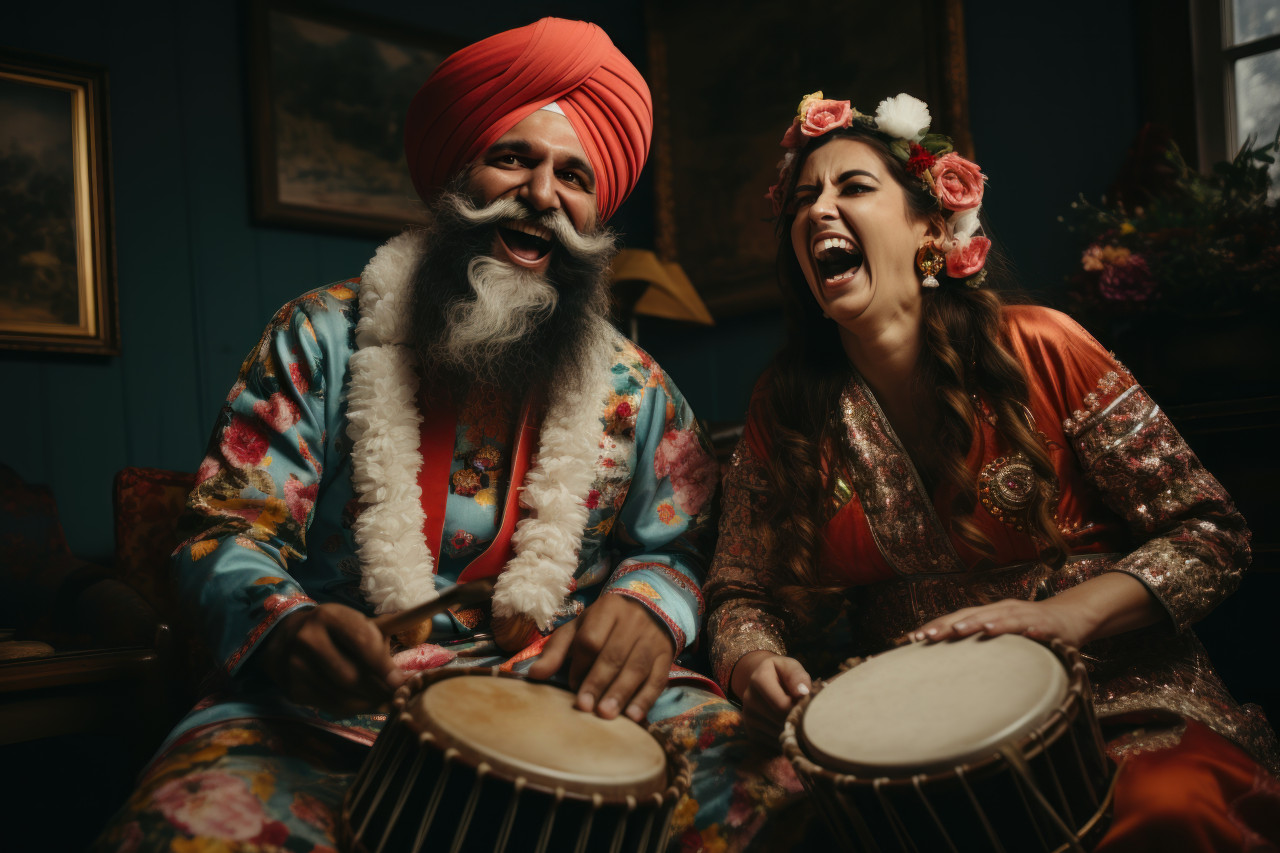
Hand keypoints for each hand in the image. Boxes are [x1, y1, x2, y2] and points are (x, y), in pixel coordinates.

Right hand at [258, 603, 406, 715]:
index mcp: (329, 616)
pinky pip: (330, 706)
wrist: (284, 639)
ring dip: (368, 703)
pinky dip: (352, 709)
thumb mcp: (353, 621)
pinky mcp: (292, 688)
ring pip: (341, 696)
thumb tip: (427, 617)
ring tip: (384, 701)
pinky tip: (363, 703)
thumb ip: (385, 629)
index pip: (362, 641)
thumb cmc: (332, 630)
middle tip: (397, 697)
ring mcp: (296, 666)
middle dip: (379, 690)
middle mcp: (308, 639)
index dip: (383, 664)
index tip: (401, 681)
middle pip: (351, 675)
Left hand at [528, 594, 674, 722]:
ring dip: (621, 693)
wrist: (650, 608)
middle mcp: (632, 622)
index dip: (580, 665)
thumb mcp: (579, 628)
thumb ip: (557, 650)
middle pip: (613, 654)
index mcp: (607, 610)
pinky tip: (633, 716)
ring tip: (606, 715)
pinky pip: (658, 679)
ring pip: (636, 667)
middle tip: (585, 707)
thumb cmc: (606, 624)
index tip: (571, 685)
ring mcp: (652, 639)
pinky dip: (645, 699)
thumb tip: (533, 675)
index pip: (591, 638)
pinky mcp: (666, 656)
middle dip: (598, 682)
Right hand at [731, 650, 811, 748]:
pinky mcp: (751, 733)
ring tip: (798, 719)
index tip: (809, 705)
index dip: (799, 709)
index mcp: (758, 679)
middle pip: (780, 720)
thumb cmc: (783, 674)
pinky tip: (789, 728)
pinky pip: (774, 744)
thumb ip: (798, 676)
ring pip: (778, 734)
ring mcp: (748, 718)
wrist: (763, 682)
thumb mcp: (791, 666)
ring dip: (792, 731)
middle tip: (808, 715)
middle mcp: (749, 699)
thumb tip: (803, 693)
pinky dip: (785, 739)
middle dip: (797, 720)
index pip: (782, 704)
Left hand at [909, 598, 1088, 647]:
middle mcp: (1003, 610)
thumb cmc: (1030, 630)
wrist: (1072, 616)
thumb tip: (948, 664)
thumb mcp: (1003, 636)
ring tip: (966, 630)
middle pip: (972, 615)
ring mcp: (1025, 615)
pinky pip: (1037, 627)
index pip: (957, 618)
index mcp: (989, 613)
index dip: (936, 626)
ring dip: (984, 623)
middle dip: (950, 625)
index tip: (913, 639)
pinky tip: (1025, 636)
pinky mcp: (1047, 625)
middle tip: (929, 637)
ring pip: (1001, 617)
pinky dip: (1029, 630)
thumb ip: (980, 646)